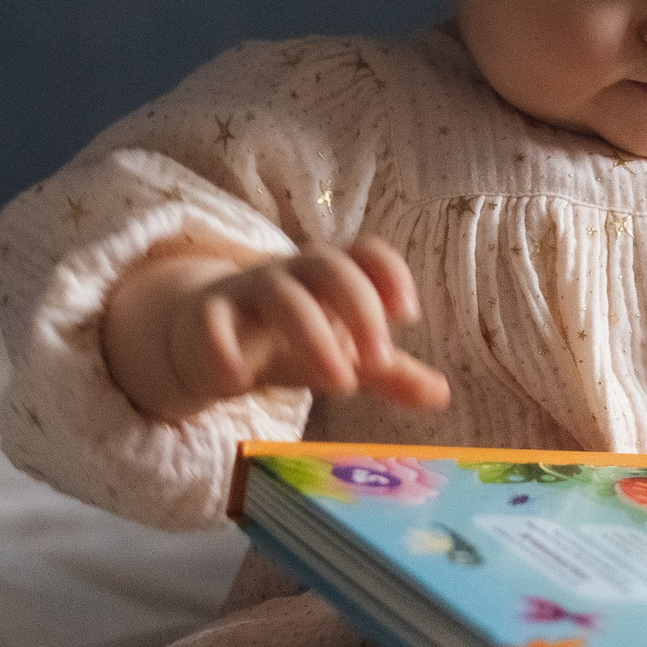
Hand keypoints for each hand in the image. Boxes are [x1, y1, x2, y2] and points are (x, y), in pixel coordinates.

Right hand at [102, 235, 450, 422]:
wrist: (205, 339)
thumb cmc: (287, 339)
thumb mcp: (342, 354)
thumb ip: (390, 373)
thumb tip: (442, 395)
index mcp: (331, 274)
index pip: (366, 252)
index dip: (390, 274)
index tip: (409, 314)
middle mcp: (292, 274)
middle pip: (329, 267)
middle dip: (360, 308)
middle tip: (379, 359)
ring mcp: (246, 292)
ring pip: (281, 295)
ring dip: (313, 333)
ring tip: (343, 383)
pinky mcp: (205, 320)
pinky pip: (211, 322)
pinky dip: (226, 347)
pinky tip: (244, 381)